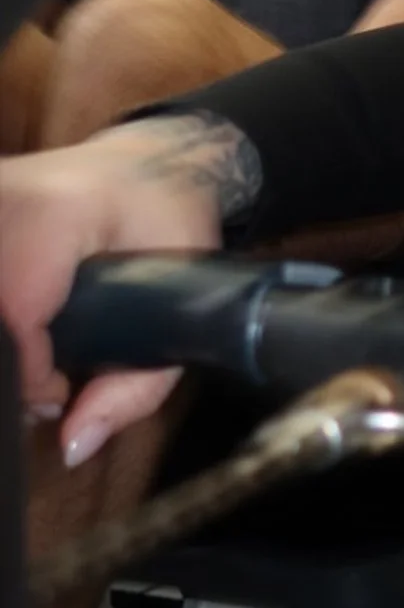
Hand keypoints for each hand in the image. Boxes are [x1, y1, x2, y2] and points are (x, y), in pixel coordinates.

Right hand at [0, 114, 256, 463]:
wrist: (152, 161)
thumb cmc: (169, 226)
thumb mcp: (183, 308)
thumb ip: (132, 391)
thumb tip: (71, 447)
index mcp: (57, 212)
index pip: (16, 315)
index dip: (29, 376)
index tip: (57, 395)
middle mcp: (4, 196)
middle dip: (16, 363)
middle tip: (47, 383)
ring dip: (11, 340)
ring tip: (37, 354)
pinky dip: (5, 316)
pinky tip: (24, 326)